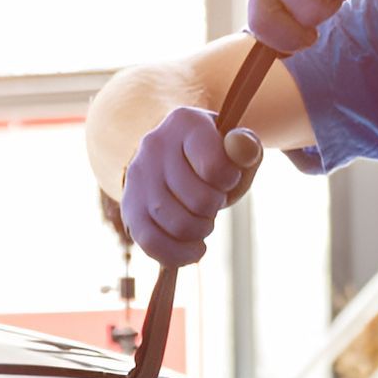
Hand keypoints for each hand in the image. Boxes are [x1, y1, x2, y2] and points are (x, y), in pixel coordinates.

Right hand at [120, 108, 262, 266]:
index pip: (214, 167)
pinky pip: (150, 243)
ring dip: (200, 232)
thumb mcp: (238, 150)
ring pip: (176, 224)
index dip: (229, 181)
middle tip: (213, 201)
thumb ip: (248, 147)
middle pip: (197, 200)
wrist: (182, 163)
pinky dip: (178, 255)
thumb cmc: (217, 159)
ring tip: (203, 221)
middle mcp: (154, 144)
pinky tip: (194, 250)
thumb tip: (242, 148)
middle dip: (214, 208)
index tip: (226, 177)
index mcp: (185, 122)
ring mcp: (137, 177)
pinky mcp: (129, 207)